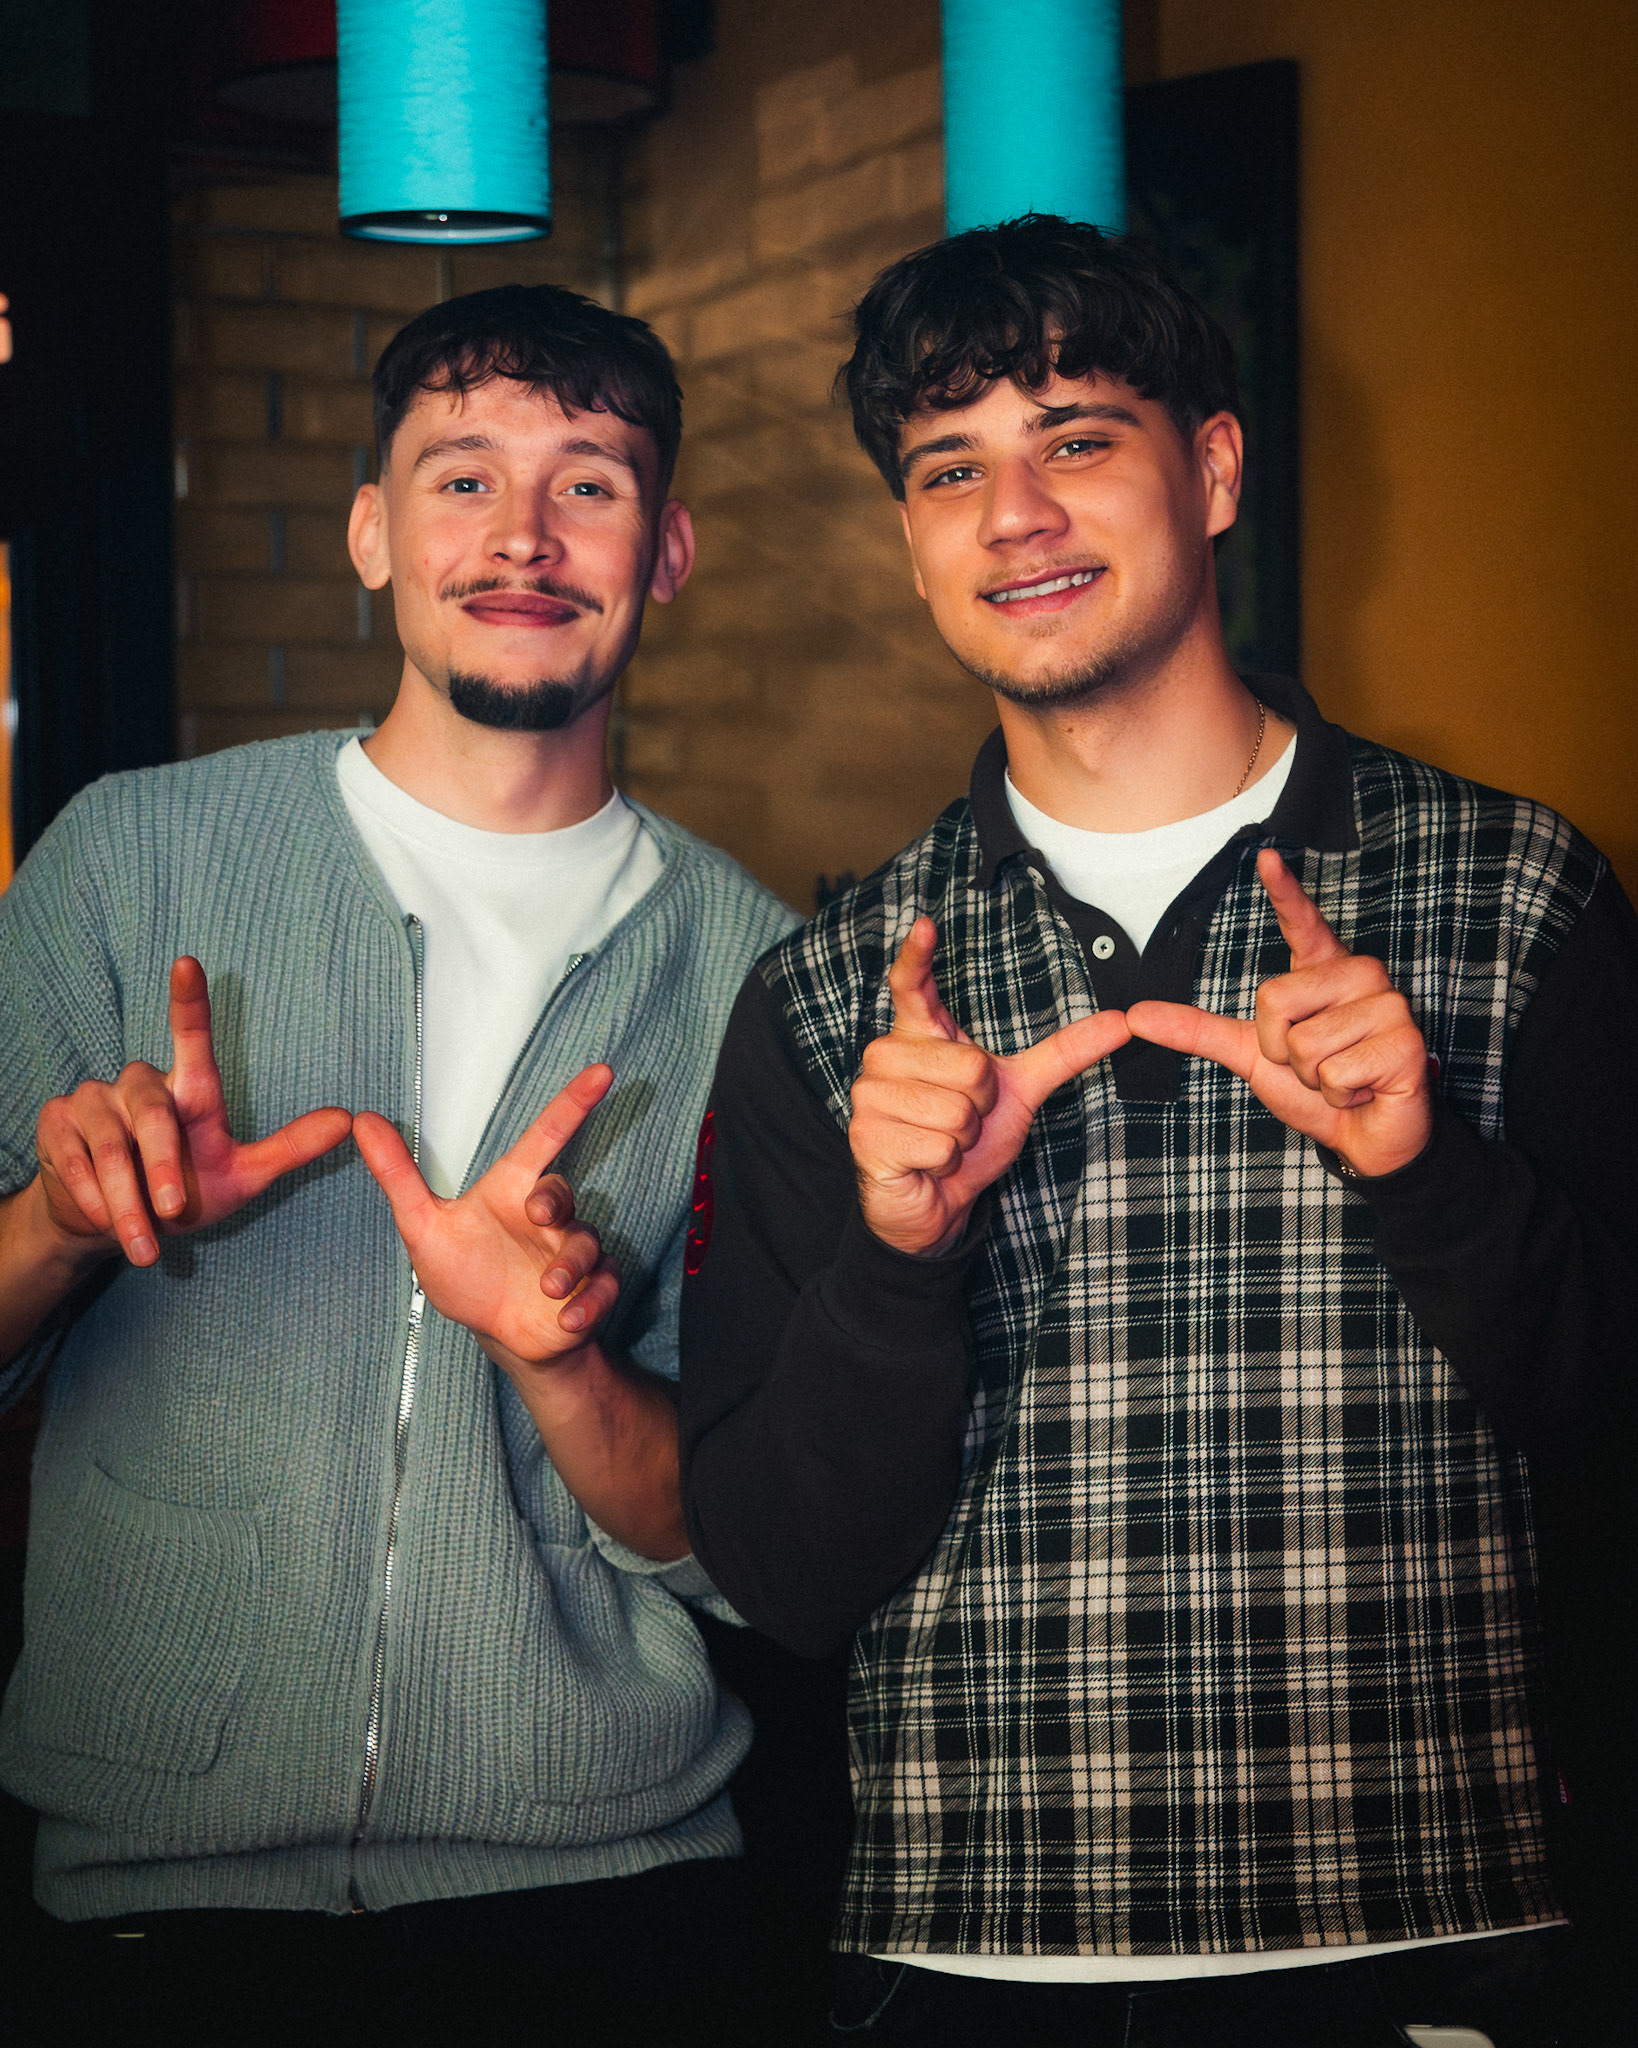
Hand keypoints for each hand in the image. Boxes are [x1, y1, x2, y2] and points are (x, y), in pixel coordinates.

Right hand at [34, 956, 352, 1266]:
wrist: (112, 1228)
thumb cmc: (182, 1194)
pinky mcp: (57, 1123)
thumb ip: (290, 1148)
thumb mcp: (241, 1176)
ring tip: (143, 1239)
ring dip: (126, 1199)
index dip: (188, 1001)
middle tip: (171, 1212)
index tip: (188, 963)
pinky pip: (75, 1159)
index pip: (190, 1038)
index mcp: (188, 1091)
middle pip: (154, 1113)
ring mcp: (94, 1100)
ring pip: (112, 1144)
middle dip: (163, 1166)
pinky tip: (104, 1220)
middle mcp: (140, 1084)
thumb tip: (347, 1119)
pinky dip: (93, 1197)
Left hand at [353, 1065, 620, 1366]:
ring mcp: (571, 1251)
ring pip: (587, 1242)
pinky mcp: (590, 1288)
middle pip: (563, 1190)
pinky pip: (605, 1285)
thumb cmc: (464, 1273)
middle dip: (554, 1200)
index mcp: (513, 1189)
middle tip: (537, 1216)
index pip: (546, 1136)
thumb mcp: (423, 1226)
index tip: (601, 1071)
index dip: (573, 1103)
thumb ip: (397, 1175)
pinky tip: (567, 1319)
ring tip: (548, 1289)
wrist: (496, 1334)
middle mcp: (547, 1216)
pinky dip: (589, 1303)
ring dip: (570, 1266)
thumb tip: (363, 1119)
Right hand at [850, 917, 1130, 1255]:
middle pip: (970, 1067)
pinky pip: (937, 1144)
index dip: (917, 955)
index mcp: (920, 1035)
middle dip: (980, 1106)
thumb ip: (1065, 1054)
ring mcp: (869, 1094)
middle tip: (960, 1121)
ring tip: (941, 1142)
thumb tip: (1122, 1022)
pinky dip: (944, 1163)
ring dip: (961, 1139)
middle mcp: (886, 1055)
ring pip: (955, 1110)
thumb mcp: (1021, 1091)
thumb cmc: (968, 1139)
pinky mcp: (866, 1135)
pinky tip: (925, 1164)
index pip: (913, 984)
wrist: (936, 1202)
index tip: (927, 925)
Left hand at [1126, 850, 1433, 1177]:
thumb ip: (1197, 1031)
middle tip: (1318, 1064)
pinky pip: (1335, 1072)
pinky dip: (1339, 1094)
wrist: (1363, 1139)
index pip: (1300, 922)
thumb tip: (1133, 1014)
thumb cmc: (1314, 1088)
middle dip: (1281, 1050)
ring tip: (1345, 1075)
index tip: (1265, 856)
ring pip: (1304, 1044)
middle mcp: (1359, 975)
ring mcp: (1387, 1006)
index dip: (1284, 890)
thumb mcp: (1249, 1054)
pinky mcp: (1404, 1043)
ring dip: (1314, 1078)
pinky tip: (1365, 1089)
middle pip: (1273, 999)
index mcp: (1321, 970)